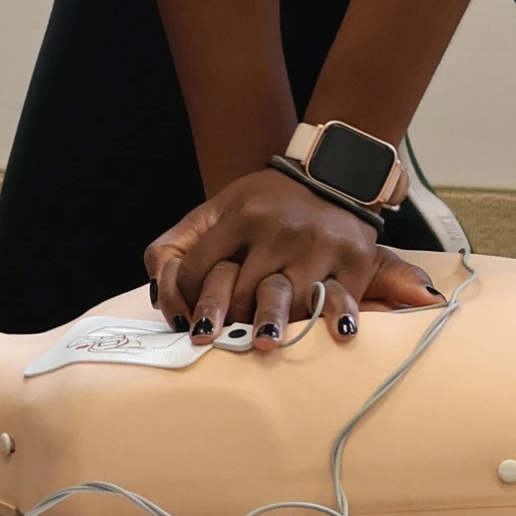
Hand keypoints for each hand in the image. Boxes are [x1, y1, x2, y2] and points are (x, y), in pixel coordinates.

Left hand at [146, 169, 443, 349]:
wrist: (332, 174)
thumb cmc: (265, 204)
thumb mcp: (216, 210)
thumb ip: (175, 246)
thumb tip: (162, 298)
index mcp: (241, 215)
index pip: (198, 270)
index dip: (187, 299)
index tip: (190, 317)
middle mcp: (280, 230)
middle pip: (242, 293)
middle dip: (227, 319)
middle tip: (220, 339)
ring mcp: (318, 246)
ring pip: (286, 302)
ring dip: (271, 325)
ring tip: (260, 341)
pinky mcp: (353, 259)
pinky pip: (339, 297)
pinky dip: (337, 316)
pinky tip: (337, 334)